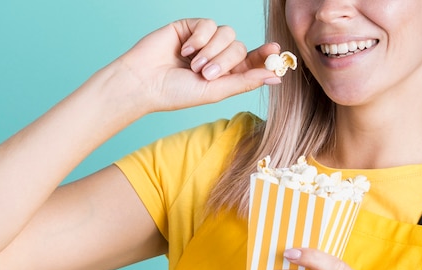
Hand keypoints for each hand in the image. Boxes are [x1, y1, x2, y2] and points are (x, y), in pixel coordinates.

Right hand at [112, 19, 280, 112]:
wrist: (145, 82)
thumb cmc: (177, 93)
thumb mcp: (216, 91)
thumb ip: (245, 82)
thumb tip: (275, 77)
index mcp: (227, 74)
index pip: (252, 61)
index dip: (264, 56)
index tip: (276, 51)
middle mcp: (218, 56)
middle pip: (240, 48)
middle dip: (225, 61)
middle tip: (206, 74)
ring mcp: (205, 41)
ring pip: (227, 34)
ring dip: (212, 51)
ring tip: (193, 65)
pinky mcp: (191, 27)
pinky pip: (209, 24)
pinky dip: (199, 38)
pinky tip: (185, 51)